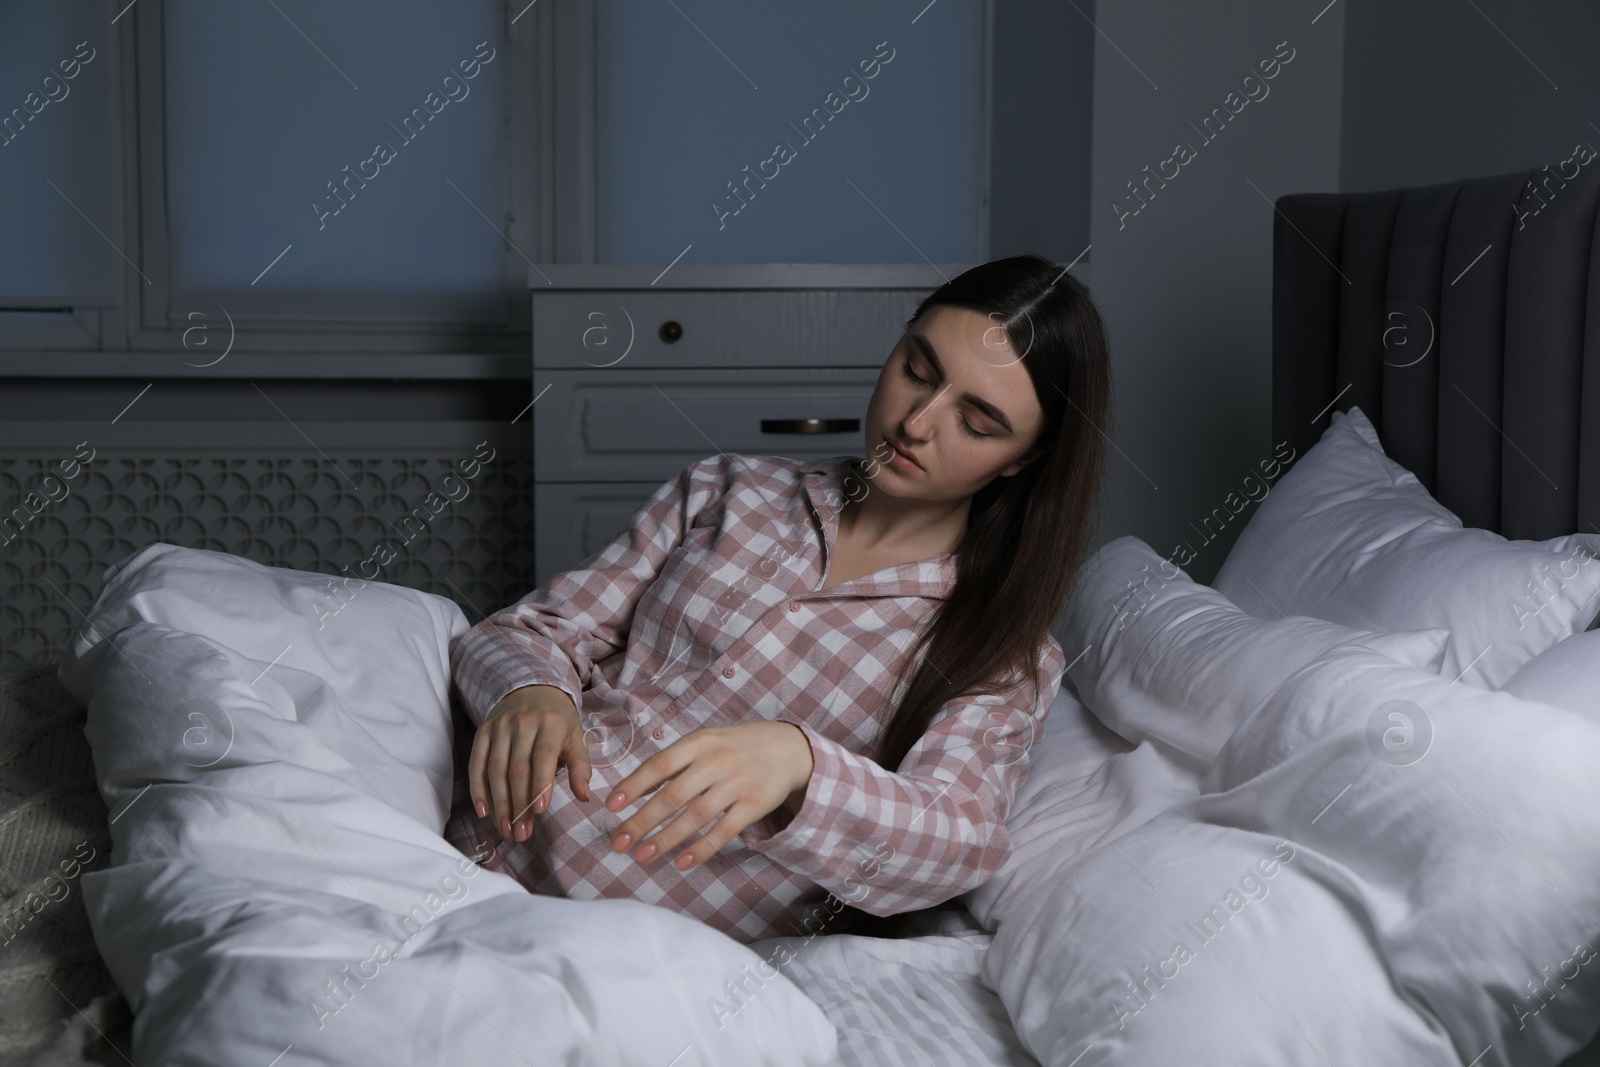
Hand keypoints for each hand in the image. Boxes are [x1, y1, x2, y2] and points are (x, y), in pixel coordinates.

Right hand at [469, 684, 592, 841]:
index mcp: (550, 724)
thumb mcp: (576, 737)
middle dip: (519, 804)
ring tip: (506, 829)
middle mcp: (523, 723)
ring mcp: (500, 727)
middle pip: (517, 768)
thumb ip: (581, 767)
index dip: (540, 784)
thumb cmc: (558, 720)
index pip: (543, 757)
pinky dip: (477, 788)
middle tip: (521, 833)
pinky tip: (483, 811)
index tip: (540, 810)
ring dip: (499, 803)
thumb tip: (585, 797)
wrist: (532, 687)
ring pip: (496, 769)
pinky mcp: (483, 732)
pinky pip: (476, 763)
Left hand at [604, 721, 813, 870]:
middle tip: (618, 843)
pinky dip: (702, 849)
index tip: (611, 806)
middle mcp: (717, 761)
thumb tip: (632, 791)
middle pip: (673, 795)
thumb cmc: (737, 746)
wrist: (790, 748)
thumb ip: (674, 764)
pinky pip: (724, 831)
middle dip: (642, 821)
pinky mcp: (754, 805)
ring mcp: (737, 784)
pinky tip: (681, 862)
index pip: (660, 764)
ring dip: (666, 839)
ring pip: (695, 816)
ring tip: (642, 856)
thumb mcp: (706, 742)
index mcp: (699, 742)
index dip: (633, 785)